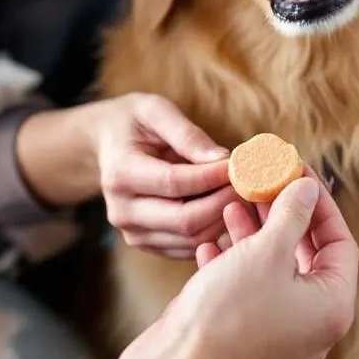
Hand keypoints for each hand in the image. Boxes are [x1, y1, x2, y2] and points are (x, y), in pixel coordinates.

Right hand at [90, 93, 240, 259]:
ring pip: (191, 239)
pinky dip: (215, 233)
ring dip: (225, 220)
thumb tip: (222, 159)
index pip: (174, 182)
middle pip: (184, 220)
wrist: (108, 146)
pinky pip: (189, 248)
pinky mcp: (147, 244)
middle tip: (250, 184)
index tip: (239, 166)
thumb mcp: (156, 111)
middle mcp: (122, 210)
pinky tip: (231, 210)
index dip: (212, 177)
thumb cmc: (135, 123)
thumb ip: (187, 134)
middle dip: (224, 202)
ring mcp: (133, 232)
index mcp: (120, 173)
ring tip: (244, 196)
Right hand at [93, 172, 358, 358]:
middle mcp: (312, 325)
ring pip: (274, 272)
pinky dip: (234, 264)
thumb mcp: (266, 251)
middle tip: (266, 186)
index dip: (321, 205)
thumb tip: (308, 189)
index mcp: (332, 308)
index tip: (299, 175)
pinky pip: (249, 292)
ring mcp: (278, 334)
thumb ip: (292, 215)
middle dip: (284, 218)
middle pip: (308, 256)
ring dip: (255, 236)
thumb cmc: (226, 316)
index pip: (341, 243)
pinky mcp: (244, 338)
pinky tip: (210, 243)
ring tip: (233, 205)